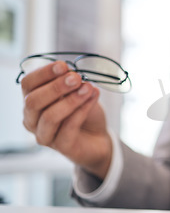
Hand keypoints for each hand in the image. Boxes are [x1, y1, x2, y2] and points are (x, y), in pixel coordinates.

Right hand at [21, 61, 111, 178]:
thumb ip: (71, 83)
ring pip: (50, 116)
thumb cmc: (84, 112)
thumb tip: (71, 73)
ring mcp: (45, 135)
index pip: (28, 84)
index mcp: (33, 101)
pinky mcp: (61, 147)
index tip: (63, 66)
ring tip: (88, 88)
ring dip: (70, 100)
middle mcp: (32, 119)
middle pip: (33, 101)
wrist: (98, 137)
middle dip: (56, 87)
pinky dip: (82, 110)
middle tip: (76, 78)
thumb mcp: (77, 92)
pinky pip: (69, 127)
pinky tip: (93, 98)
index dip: (43, 73)